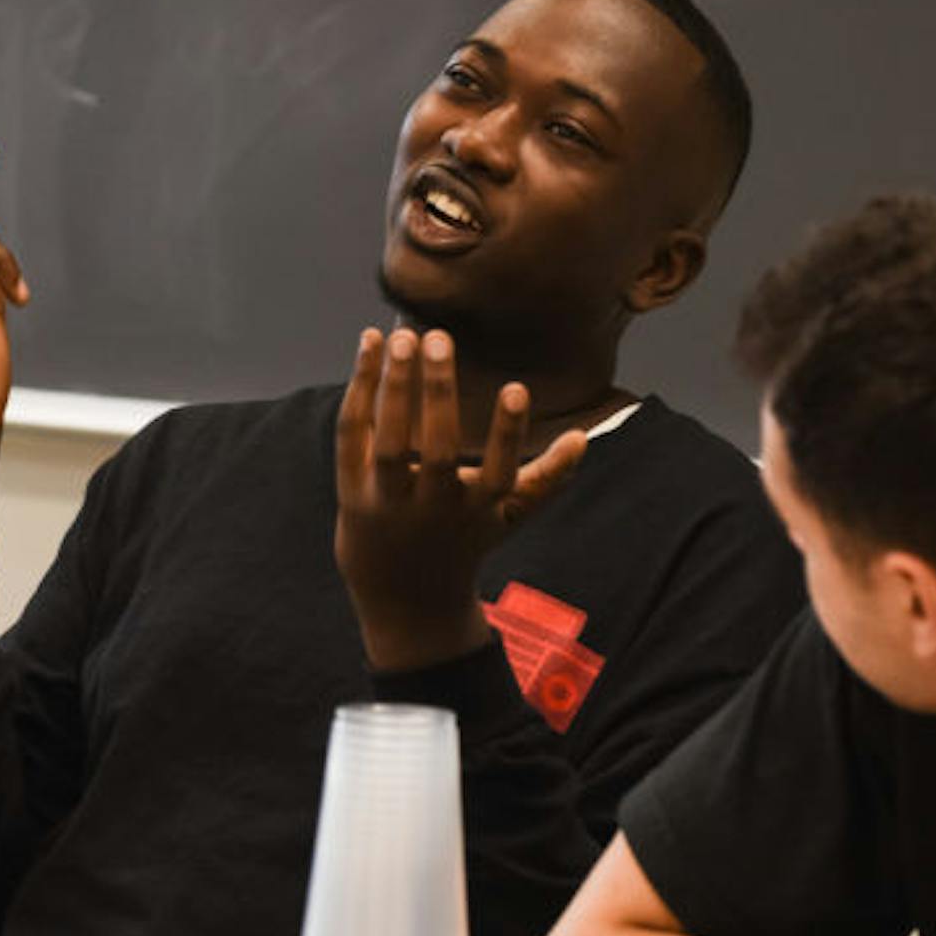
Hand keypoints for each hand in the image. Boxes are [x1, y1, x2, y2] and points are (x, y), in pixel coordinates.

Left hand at [334, 326, 585, 669]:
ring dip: (394, 388)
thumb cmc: (463, 542)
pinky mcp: (352, 493)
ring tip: (402, 335)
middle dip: (437, 394)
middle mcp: (433, 509)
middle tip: (440, 336)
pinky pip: (353, 437)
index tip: (517, 388)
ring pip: (387, 444)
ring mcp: (389, 504)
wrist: (405, 601)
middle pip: (435, 452)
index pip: (499, 474)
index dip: (508, 434)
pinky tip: (370, 344)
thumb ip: (547, 478)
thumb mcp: (507, 517)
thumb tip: (583, 437)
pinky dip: (361, 391)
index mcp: (478, 512)